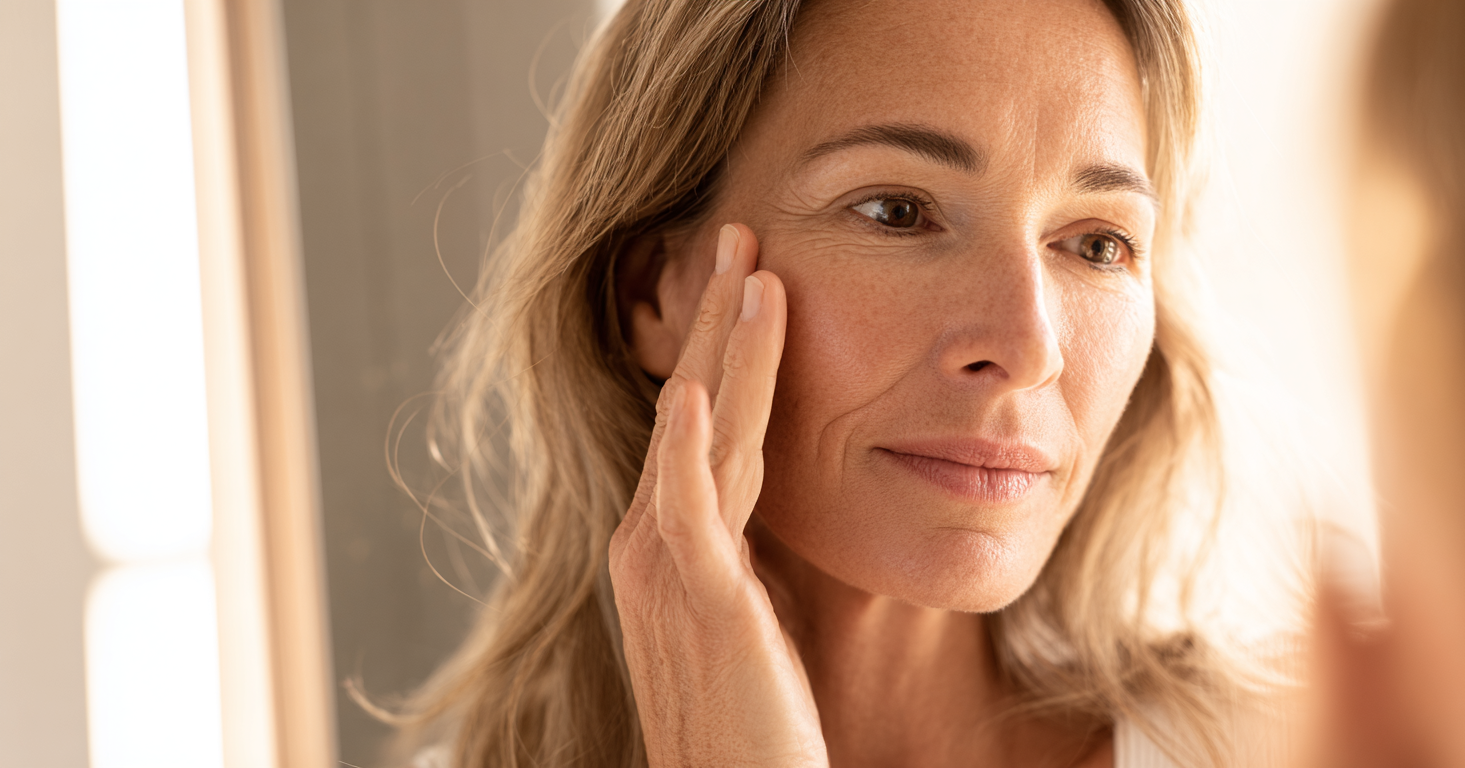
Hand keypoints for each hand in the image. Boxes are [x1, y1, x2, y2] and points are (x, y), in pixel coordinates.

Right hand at [609, 224, 826, 767]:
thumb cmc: (757, 726)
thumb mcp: (754, 618)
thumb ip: (751, 556)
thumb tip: (769, 507)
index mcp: (669, 545)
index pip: (698, 422)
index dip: (721, 346)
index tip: (750, 277)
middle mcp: (653, 546)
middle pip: (689, 406)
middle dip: (715, 317)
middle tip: (740, 232)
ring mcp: (669, 571)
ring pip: (698, 434)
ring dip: (722, 347)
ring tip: (748, 269)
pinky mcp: (698, 603)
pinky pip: (688, 508)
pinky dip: (687, 444)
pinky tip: (694, 388)